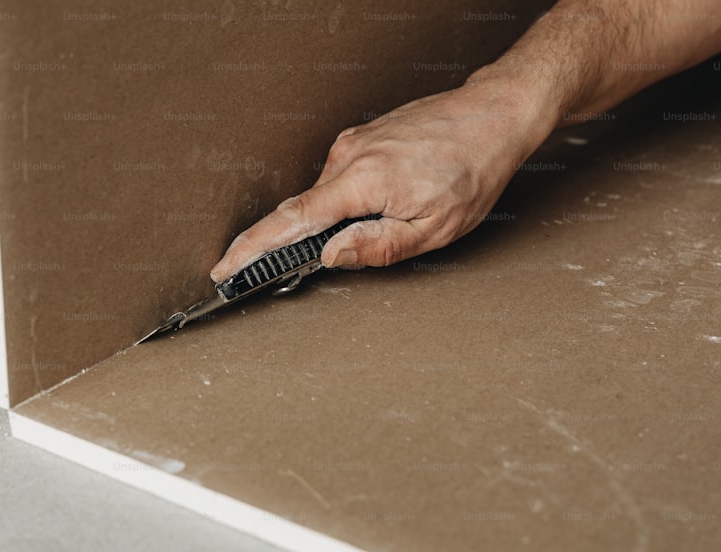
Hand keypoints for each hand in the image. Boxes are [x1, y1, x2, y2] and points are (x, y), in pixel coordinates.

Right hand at [209, 78, 551, 281]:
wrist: (495, 114)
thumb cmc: (472, 168)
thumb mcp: (433, 227)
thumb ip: (376, 246)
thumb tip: (329, 256)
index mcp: (361, 181)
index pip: (290, 222)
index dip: (251, 248)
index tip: (225, 266)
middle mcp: (349, 156)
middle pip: (304, 212)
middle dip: (292, 242)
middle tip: (302, 263)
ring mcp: (354, 144)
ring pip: (328, 198)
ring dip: (337, 221)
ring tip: (383, 226)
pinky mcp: (364, 139)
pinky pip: (342, 180)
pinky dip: (347, 202)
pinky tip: (380, 206)